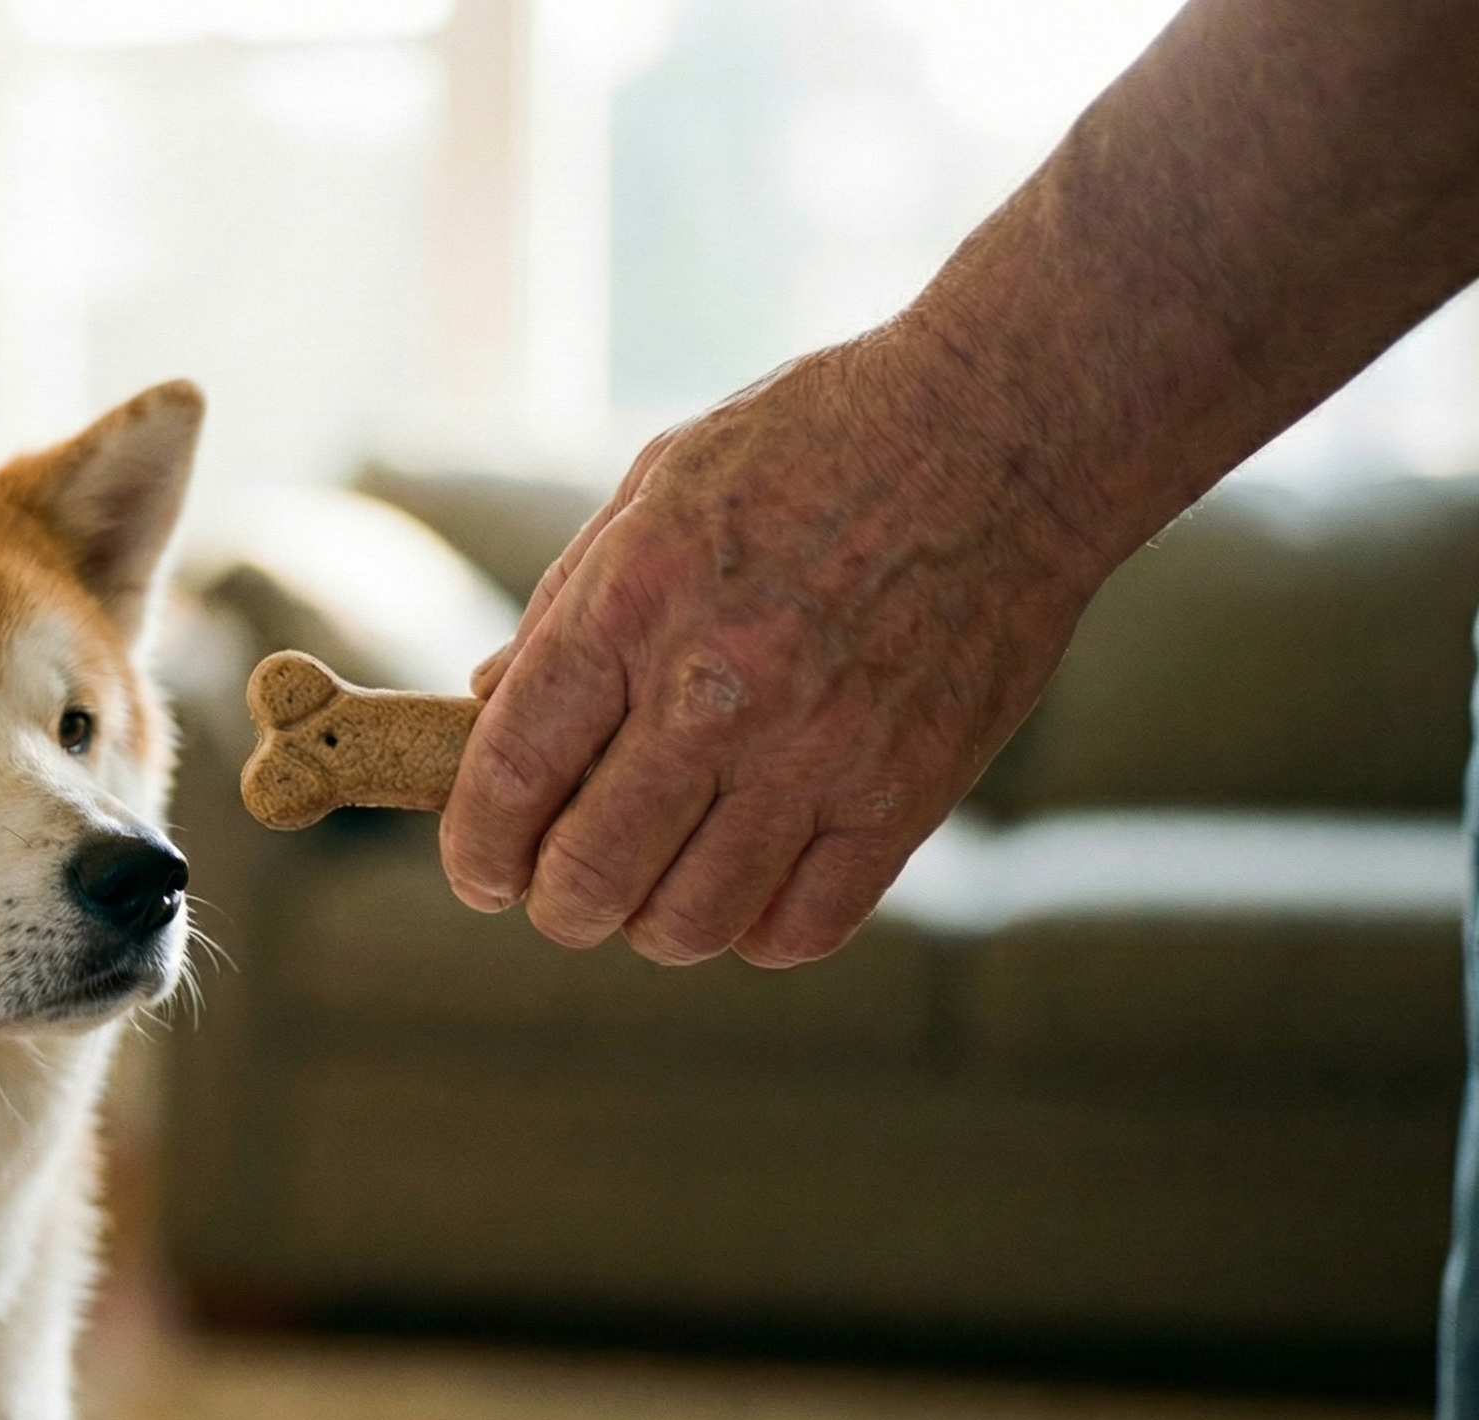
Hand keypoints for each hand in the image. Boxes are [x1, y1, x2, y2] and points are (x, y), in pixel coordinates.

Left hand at [439, 330, 1109, 964]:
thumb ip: (566, 605)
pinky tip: (751, 881)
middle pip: (589, 873)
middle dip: (555, 903)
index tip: (477, 871)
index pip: (510, 774)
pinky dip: (758, 930)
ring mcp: (814, 752)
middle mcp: (714, 692)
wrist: (1003, 430)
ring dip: (651, 925)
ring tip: (657, 887)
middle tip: (562, 892)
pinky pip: (802, 927)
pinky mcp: (905, 795)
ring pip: (688, 923)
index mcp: (632, 605)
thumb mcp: (655, 486)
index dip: (475, 848)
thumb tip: (483, 702)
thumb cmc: (814, 442)